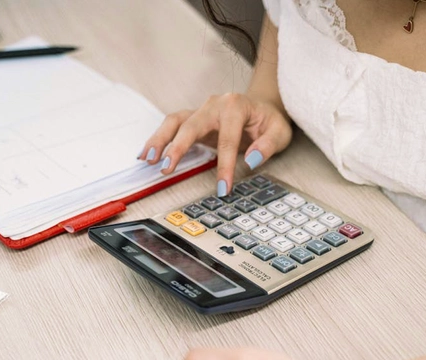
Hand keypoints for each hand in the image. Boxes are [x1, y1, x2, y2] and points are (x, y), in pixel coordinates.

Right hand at [137, 94, 292, 195]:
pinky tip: (147, 154)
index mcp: (236, 106)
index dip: (224, 166)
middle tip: (167, 168)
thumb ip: (267, 146)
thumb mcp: (279, 132)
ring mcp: (201, 110)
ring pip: (175, 122)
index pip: (227, 139)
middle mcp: (214, 104)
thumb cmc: (269, 121)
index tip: (222, 189)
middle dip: (178, 147)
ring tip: (148, 159)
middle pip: (191, 125)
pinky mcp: (193, 119)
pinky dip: (158, 139)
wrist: (262, 108)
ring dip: (160, 140)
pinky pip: (172, 126)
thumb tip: (250, 159)